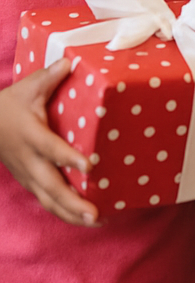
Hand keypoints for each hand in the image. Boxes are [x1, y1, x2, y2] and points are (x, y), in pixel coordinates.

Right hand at [0, 58, 98, 225]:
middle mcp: (29, 161)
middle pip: (51, 186)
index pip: (51, 149)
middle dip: (73, 202)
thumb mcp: (27, 87)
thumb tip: (72, 61)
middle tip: (96, 213)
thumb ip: (50, 76)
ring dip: (71, 213)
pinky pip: (47, 200)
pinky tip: (85, 218)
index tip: (90, 165)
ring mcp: (28, 175)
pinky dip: (64, 211)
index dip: (69, 158)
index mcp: (31, 136)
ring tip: (97, 221)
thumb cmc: (8, 105)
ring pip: (49, 200)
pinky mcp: (29, 181)